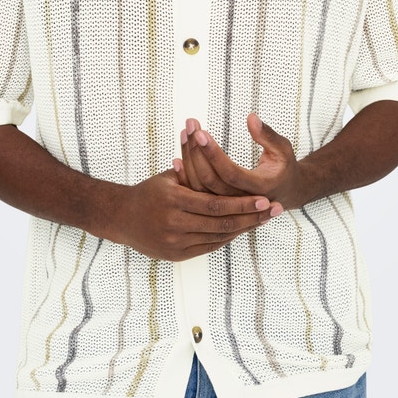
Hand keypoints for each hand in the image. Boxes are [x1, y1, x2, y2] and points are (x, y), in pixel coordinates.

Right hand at [108, 169, 281, 261]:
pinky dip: (227, 238)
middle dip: (253, 217)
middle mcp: (174, 223)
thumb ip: (192, 168)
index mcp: (173, 199)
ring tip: (265, 220)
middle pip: (222, 223)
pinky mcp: (176, 255)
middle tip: (276, 210)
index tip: (266, 199)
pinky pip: (208, 247)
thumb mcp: (169, 176)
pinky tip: (243, 229)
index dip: (244, 204)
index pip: (217, 204)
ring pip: (218, 237)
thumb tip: (208, 141)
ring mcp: (175, 242)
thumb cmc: (148, 192)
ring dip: (244, 229)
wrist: (122, 218)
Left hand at [174, 113, 304, 210]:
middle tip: (190, 127)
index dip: (213, 154)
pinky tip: (177, 158)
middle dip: (197, 151)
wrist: (285, 193)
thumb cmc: (283, 167)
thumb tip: (251, 118)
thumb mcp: (283, 149)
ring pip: (201, 187)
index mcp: (259, 188)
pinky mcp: (219, 205)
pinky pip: (198, 193)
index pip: (230, 172)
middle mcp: (241, 201)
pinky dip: (185, 176)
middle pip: (210, 180)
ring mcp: (228, 206)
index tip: (200, 132)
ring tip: (184, 134)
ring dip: (189, 159)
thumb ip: (268, 135)